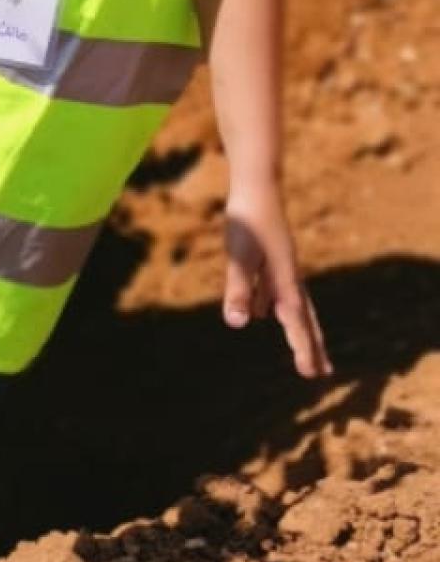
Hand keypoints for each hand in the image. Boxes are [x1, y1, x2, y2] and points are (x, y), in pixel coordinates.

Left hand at [222, 191, 331, 378]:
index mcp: (284, 280)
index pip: (296, 321)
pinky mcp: (271, 259)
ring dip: (297, 328)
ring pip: (292, 306)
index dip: (303, 348)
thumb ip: (238, 290)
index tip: (311, 373)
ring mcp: (281, 268)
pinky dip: (274, 307)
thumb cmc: (247, 221)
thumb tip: (238, 324)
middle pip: (304, 318)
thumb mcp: (239, 257)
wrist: (255, 188)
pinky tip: (261, 312)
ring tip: (302, 349)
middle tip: (323, 373)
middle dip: (312, 346)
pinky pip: (275, 292)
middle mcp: (288, 277)